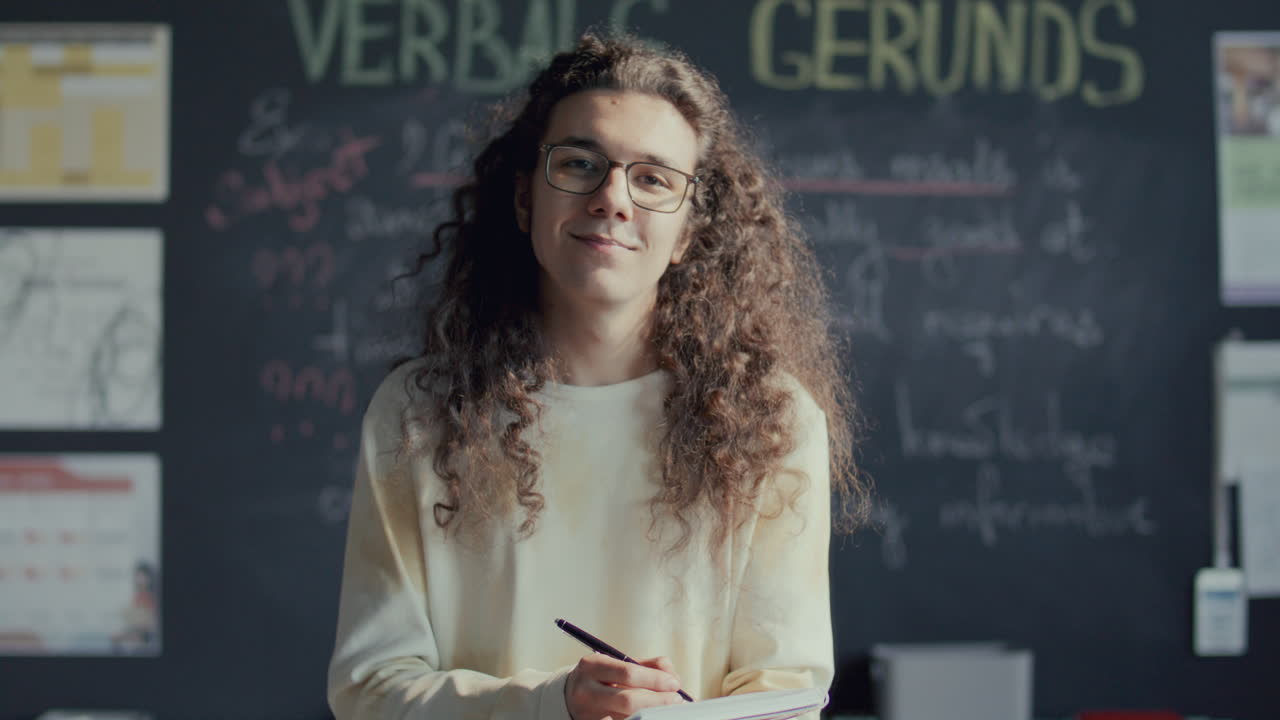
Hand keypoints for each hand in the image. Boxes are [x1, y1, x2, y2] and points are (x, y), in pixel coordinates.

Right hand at [564, 653, 684, 719]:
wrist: (570, 696)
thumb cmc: (603, 677)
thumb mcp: (617, 663)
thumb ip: (647, 666)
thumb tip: (672, 677)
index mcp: (592, 666)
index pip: (629, 673)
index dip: (656, 680)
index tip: (675, 683)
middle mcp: (586, 691)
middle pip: (628, 700)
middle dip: (658, 700)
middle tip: (677, 699)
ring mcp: (589, 714)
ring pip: (628, 717)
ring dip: (652, 713)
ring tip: (668, 708)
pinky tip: (651, 716)